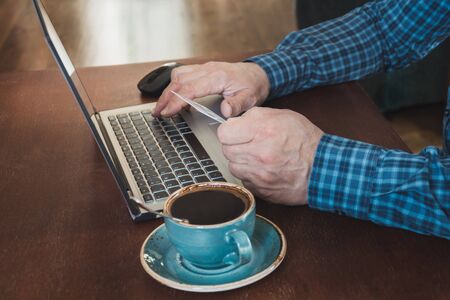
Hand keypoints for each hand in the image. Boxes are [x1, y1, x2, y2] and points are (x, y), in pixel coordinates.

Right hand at [152, 62, 269, 117]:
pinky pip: (184, 74)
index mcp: (218, 77)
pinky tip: (173, 96)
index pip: (190, 89)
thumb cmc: (253, 86)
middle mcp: (208, 69)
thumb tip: (225, 111)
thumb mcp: (250, 98)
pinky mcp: (203, 69)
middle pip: (179, 82)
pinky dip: (175, 85)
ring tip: (162, 107)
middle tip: (158, 113)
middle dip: (166, 98)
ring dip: (168, 90)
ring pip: (178, 75)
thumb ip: (237, 105)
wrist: (259, 73)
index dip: (176, 102)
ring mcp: (204, 68)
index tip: (167, 113)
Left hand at [217, 107, 323, 204]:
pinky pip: (244, 180)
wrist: (322, 168)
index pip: (224, 133)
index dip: (230, 131)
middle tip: (250, 143)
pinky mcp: (261, 190)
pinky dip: (250, 175)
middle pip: (226, 150)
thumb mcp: (282, 116)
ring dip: (241, 161)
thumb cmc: (305, 141)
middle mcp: (258, 154)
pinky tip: (264, 169)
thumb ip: (255, 117)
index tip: (236, 131)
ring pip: (233, 167)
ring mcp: (258, 175)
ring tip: (258, 156)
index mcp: (262, 131)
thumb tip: (235, 122)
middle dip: (235, 145)